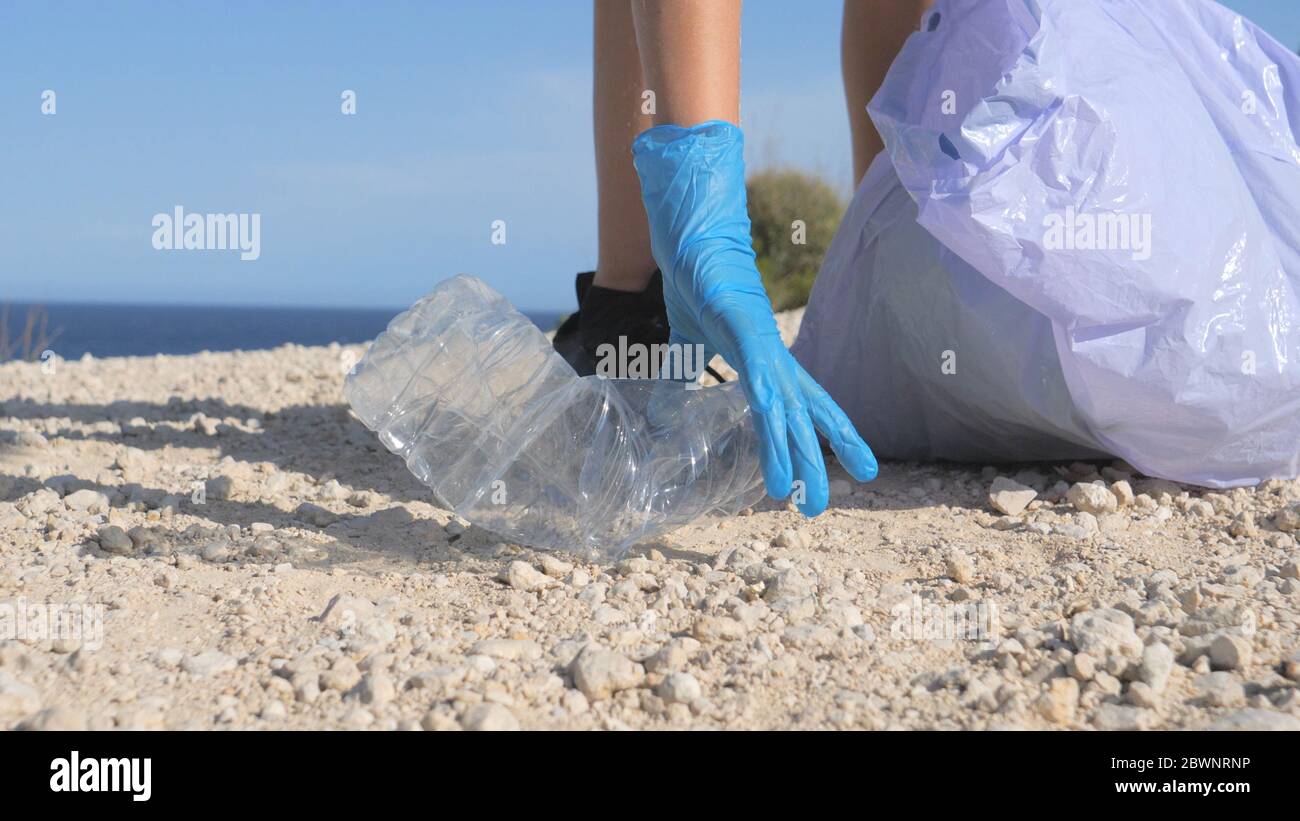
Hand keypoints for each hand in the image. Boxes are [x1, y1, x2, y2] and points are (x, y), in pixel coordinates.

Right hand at [633, 120, 877, 514]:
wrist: (692, 243)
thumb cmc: (697, 289)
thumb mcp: (687, 347)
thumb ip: (680, 384)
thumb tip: (661, 420)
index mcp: (770, 365)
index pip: (811, 408)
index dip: (836, 437)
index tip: (861, 469)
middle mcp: (775, 361)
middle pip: (808, 417)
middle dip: (820, 460)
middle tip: (823, 505)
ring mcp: (763, 347)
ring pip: (786, 408)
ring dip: (792, 451)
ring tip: (797, 492)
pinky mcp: (744, 329)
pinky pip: (756, 372)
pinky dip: (765, 402)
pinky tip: (773, 430)